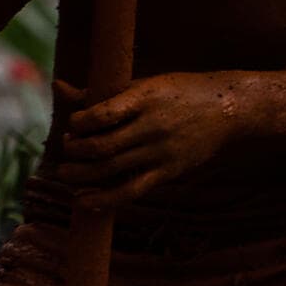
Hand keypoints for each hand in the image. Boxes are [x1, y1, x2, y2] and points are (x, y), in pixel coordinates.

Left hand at [51, 74, 245, 209]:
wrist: (228, 107)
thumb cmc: (176, 91)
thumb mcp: (140, 84)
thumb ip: (98, 92)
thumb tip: (58, 87)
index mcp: (142, 99)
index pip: (103, 114)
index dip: (80, 122)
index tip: (74, 124)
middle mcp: (152, 127)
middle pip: (104, 147)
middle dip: (76, 151)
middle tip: (65, 150)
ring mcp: (161, 152)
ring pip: (114, 170)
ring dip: (83, 176)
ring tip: (64, 176)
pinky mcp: (170, 171)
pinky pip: (134, 190)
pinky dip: (106, 198)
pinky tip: (86, 201)